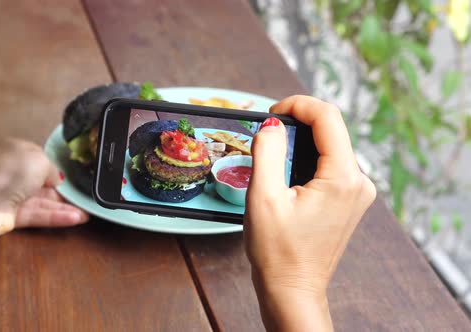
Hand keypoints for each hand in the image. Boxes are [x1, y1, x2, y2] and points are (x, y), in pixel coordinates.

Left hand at [0, 139, 88, 240]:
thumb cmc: (7, 173)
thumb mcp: (39, 161)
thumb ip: (53, 169)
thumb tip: (57, 179)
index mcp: (13, 151)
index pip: (39, 158)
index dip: (55, 167)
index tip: (72, 176)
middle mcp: (11, 172)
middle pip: (42, 181)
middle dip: (63, 190)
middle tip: (83, 196)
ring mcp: (10, 195)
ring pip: (42, 200)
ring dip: (64, 206)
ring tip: (86, 212)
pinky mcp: (10, 215)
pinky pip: (36, 214)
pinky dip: (55, 216)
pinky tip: (76, 218)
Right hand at [244, 96, 375, 330]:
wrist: (292, 289)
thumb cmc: (277, 252)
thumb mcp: (263, 197)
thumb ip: (267, 152)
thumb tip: (271, 125)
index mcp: (343, 178)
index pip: (328, 117)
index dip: (298, 104)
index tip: (272, 113)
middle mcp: (359, 182)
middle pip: (331, 130)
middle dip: (298, 123)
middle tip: (268, 134)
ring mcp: (358, 193)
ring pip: (331, 147)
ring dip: (302, 142)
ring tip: (274, 156)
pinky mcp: (350, 200)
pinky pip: (332, 165)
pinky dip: (309, 160)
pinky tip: (288, 176)